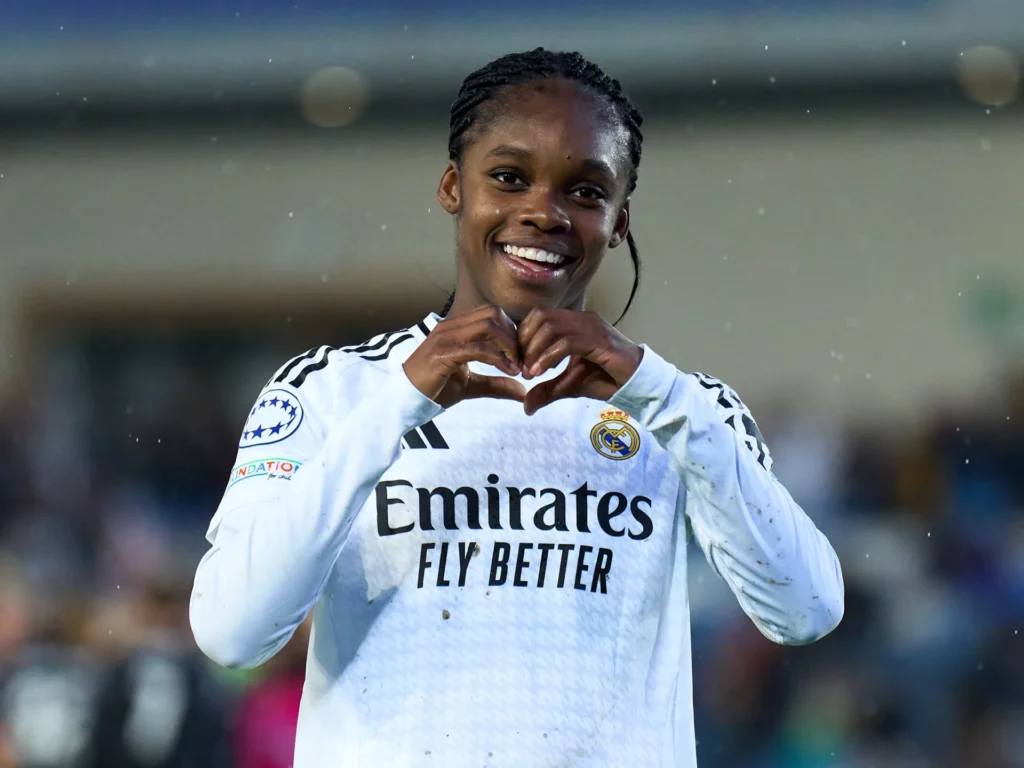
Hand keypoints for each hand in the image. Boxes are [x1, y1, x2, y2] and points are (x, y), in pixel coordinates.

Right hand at [404, 306, 525, 407]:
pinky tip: (508, 371)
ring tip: (516, 367)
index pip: (492, 313)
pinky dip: (498, 358)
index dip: (512, 331)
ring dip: (508, 345)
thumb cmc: (435, 389)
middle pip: (494, 313)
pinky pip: (478, 348)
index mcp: (457, 328)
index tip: (522, 355)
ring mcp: (446, 337)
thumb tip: (523, 391)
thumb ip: (496, 384)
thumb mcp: (472, 385)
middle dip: (514, 336)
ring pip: (488, 325)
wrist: (406, 400)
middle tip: (521, 360)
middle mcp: (451, 326)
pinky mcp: (443, 353)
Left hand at [518, 309, 642, 415]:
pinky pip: (567, 342)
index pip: (538, 316)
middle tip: (522, 368)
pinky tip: (542, 372)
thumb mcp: (570, 386)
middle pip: (540, 316)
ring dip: (534, 350)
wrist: (637, 383)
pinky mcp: (600, 341)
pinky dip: (549, 356)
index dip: (523, 336)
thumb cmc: (606, 379)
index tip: (519, 362)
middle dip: (525, 342)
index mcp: (574, 322)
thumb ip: (547, 391)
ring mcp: (591, 327)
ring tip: (531, 373)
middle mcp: (582, 319)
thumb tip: (525, 406)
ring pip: (551, 327)